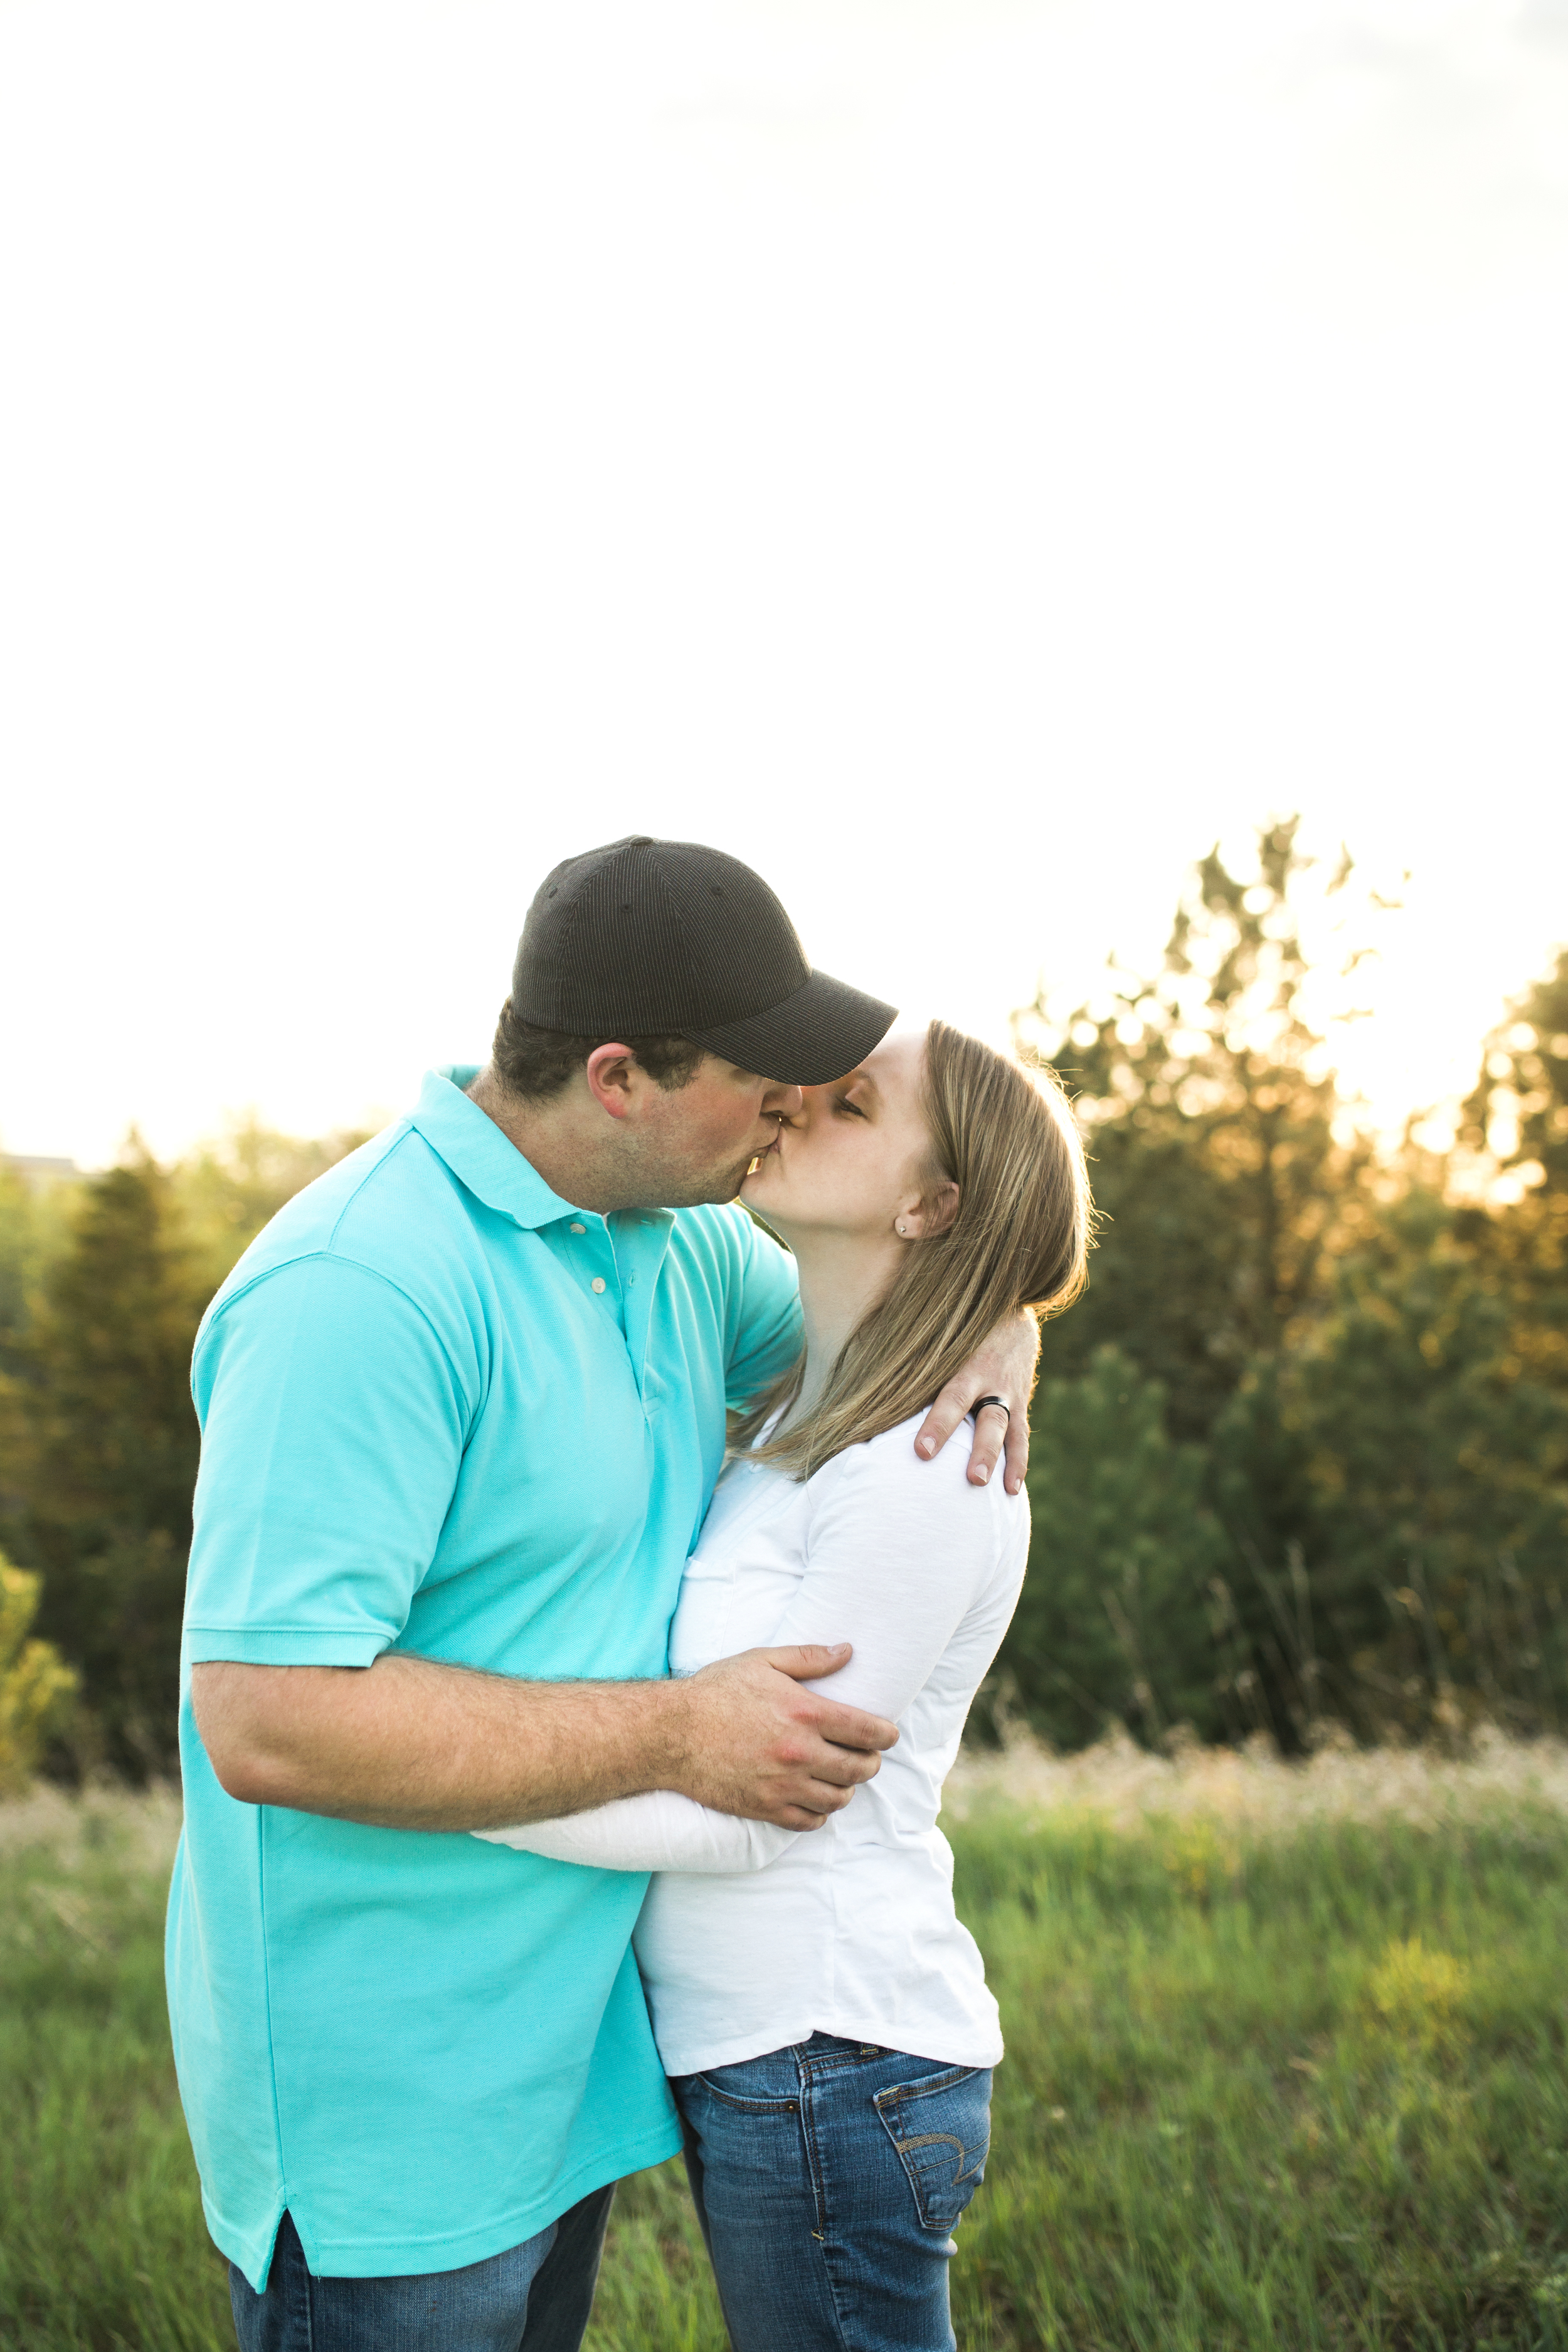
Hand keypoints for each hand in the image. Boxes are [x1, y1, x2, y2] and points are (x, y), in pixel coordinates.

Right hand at [671, 1644, 898, 1830]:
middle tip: (866, 1756)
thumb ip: (809, 1657)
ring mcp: (783, 1785)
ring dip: (846, 1788)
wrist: (669, 1734)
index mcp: (805, 1714)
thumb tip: (848, 1651)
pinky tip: (814, 1798)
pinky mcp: (764, 1808)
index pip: (867, 1731)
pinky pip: (809, 1822)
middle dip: (870, 1762)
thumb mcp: (762, 1661)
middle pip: (859, 1769)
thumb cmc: (716, 1691)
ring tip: (840, 1777)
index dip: (886, 1734)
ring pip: (838, 1799)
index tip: (888, 1734)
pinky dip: (819, 1813)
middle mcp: (799, 1753)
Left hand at [913, 1307, 1039, 1494]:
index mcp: (965, 1364)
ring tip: (997, 1490)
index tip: (922, 1452)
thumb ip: (911, 1356)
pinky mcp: (1020, 1403)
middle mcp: (990, 1381)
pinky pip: (1020, 1436)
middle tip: (973, 1479)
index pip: (952, 1398)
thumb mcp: (938, 1334)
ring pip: (1008, 1430)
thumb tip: (861, 1374)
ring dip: (1003, 1461)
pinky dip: (1018, 1461)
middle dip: (981, 1450)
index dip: (938, 1424)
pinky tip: (1012, 1490)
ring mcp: (1009, 1393)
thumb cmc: (958, 1327)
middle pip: (988, 1418)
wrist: (1009, 1310)